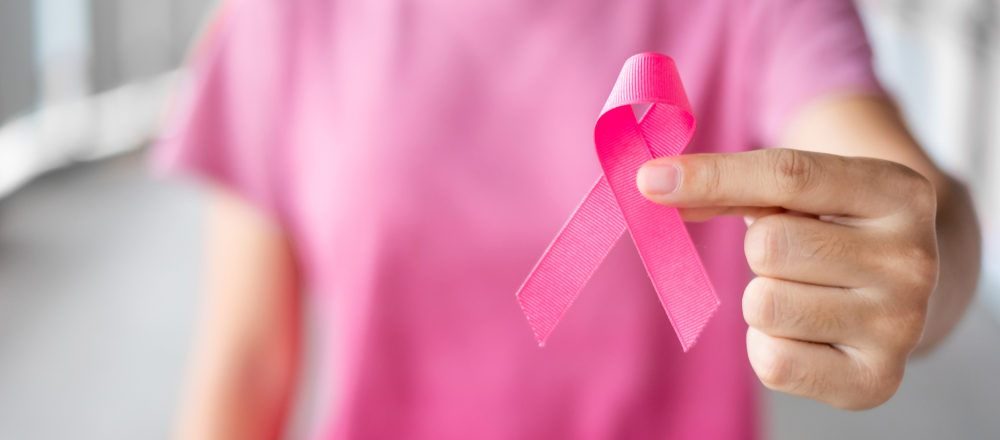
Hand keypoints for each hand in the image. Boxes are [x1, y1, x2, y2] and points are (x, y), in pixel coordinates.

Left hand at [637, 148, 938, 409]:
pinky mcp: (876, 381)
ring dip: (763, 298)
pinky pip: (772, 362)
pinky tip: (804, 331)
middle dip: (759, 248)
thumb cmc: (836, 228)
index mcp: (900, 192)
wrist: (906, 289)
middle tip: (795, 255)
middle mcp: (913, 261)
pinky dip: (767, 346)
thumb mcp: (802, 190)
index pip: (789, 176)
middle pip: (769, 246)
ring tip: (805, 292)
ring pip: (764, 304)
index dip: (711, 175)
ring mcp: (900, 326)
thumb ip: (732, 183)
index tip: (649, 179)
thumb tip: (656, 186)